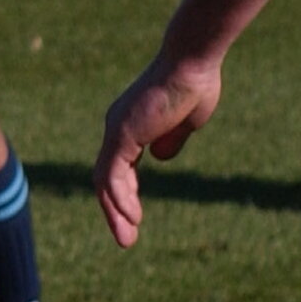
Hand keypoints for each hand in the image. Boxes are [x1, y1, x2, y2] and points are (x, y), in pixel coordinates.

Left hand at [93, 51, 223, 248]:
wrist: (193, 62)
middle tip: (127, 238)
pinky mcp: (122, 133)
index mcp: (130, 128)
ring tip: (127, 238)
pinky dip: (119, 197)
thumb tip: (160, 158)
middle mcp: (118, 129)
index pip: (119, 169)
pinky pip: (113, 174)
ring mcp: (117, 131)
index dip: (127, 194)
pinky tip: (130, 217)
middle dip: (116, 211)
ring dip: (116, 212)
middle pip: (108, 179)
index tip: (135, 218)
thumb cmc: (193, 84)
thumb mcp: (184, 122)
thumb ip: (170, 140)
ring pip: (106, 181)